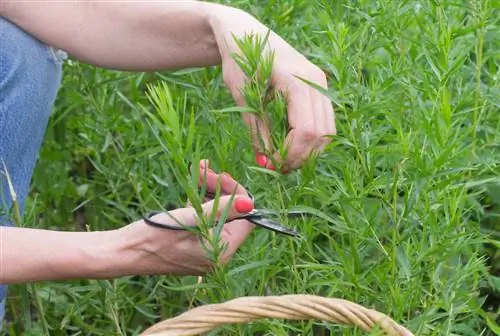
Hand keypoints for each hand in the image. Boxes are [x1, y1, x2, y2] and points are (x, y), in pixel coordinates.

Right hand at [126, 160, 254, 275]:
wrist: (122, 252)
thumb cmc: (153, 235)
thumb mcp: (188, 218)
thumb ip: (219, 210)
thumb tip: (249, 203)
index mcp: (221, 252)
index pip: (245, 219)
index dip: (236, 194)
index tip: (220, 176)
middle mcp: (217, 254)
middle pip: (231, 214)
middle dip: (220, 188)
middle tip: (203, 169)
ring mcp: (205, 250)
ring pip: (217, 214)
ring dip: (209, 190)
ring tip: (197, 169)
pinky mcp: (194, 245)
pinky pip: (205, 220)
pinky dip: (200, 201)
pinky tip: (194, 182)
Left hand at [209, 9, 335, 171]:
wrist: (244, 32)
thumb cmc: (239, 60)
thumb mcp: (244, 96)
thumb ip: (257, 130)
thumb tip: (265, 162)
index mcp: (296, 80)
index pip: (306, 130)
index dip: (292, 154)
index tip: (273, 165)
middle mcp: (315, 81)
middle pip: (322, 133)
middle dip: (302, 156)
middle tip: (279, 168)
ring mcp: (320, 82)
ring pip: (328, 129)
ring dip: (309, 150)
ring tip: (285, 159)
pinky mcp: (318, 86)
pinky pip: (324, 120)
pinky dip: (312, 138)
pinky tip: (292, 144)